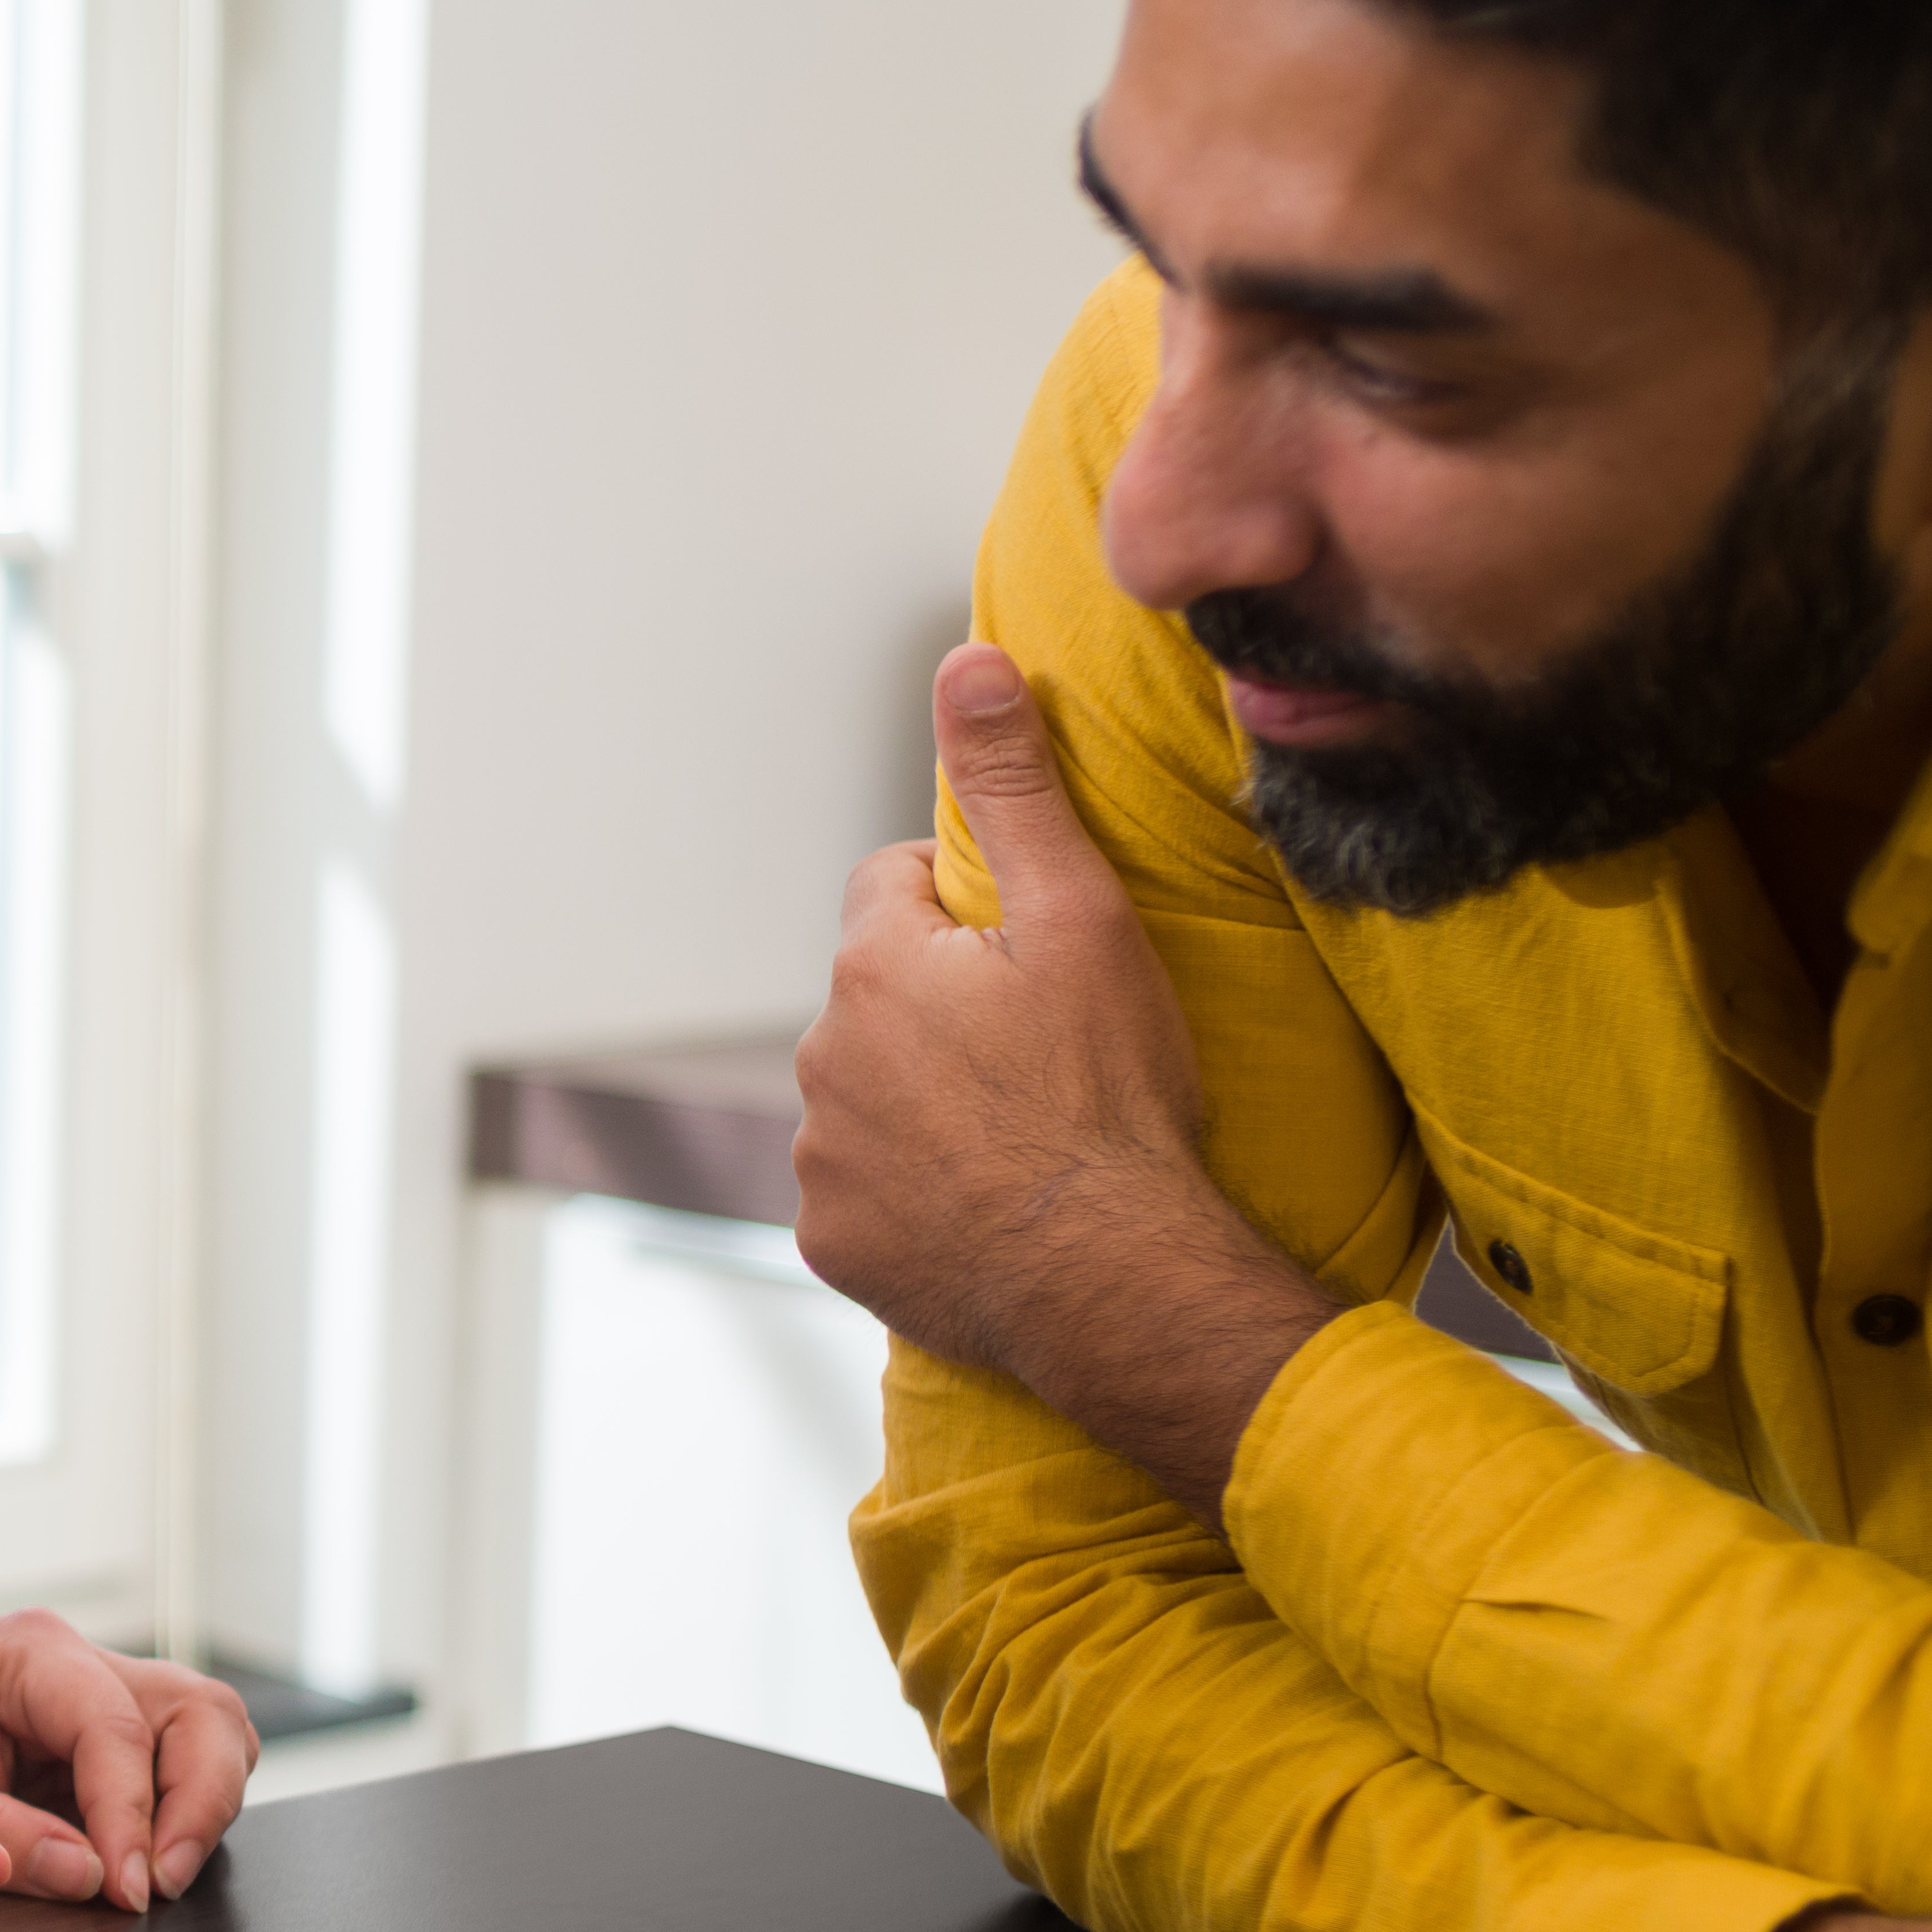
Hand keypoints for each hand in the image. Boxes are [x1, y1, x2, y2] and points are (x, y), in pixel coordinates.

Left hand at [0, 1612, 259, 1924]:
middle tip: (161, 1883)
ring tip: (162, 1879)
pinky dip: (192, 1814)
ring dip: (207, 1808)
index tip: (126, 1887)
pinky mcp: (130, 1740)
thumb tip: (93, 1876)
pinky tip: (158, 1862)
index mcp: (29, 1651)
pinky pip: (196, 1764)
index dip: (130, 1814)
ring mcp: (118, 1695)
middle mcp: (86, 1663)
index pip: (114, 1727)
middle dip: (200, 1802)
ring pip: (217, 1732)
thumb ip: (2, 1833)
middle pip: (200, 1711)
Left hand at [792, 645, 1333, 1519]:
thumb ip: (1015, 786)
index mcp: (870, 967)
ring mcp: (819, 1158)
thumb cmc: (1109, 1092)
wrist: (1111, 1271)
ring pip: (870, 1097)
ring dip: (925, 1103)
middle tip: (1039, 1054)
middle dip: (942, 1010)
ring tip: (1020, 1133)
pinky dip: (913, 1191)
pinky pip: (865, 1193)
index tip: (1025, 953)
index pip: (892, 887)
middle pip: (880, 998)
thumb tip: (969, 660)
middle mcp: (821, 1058)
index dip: (964, 909)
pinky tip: (984, 1203)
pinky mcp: (831, 1240)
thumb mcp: (1078, 916)